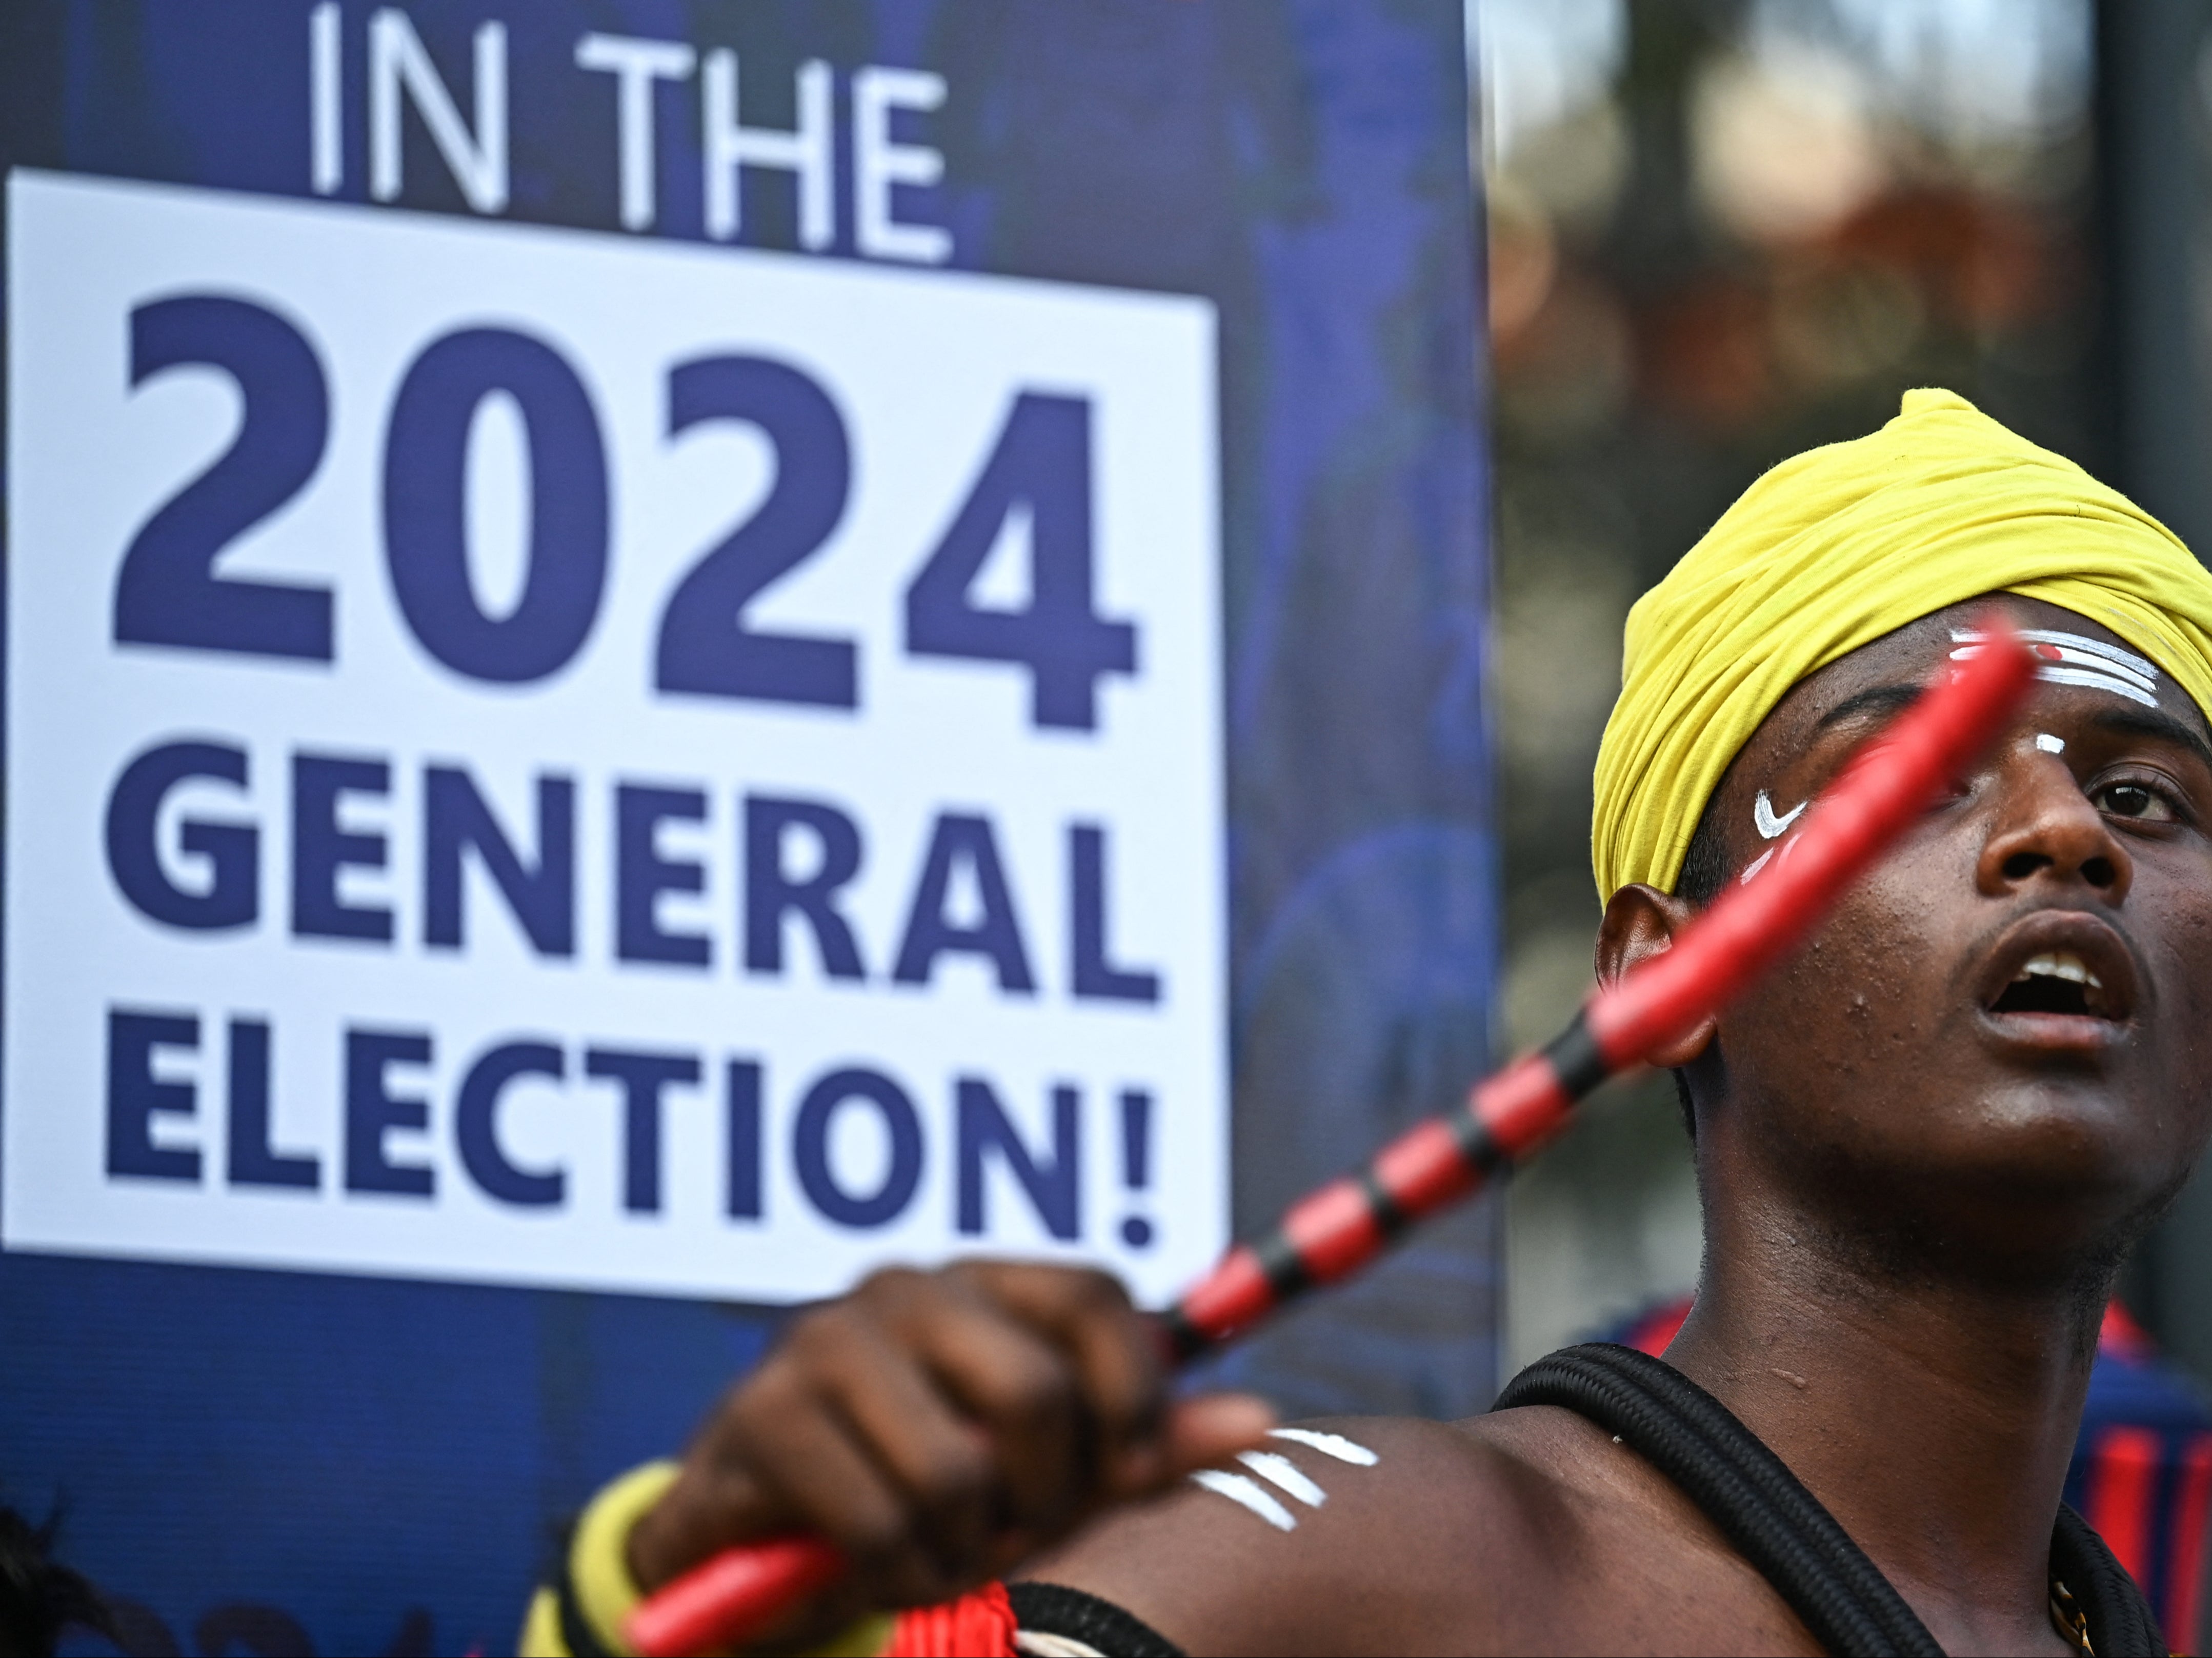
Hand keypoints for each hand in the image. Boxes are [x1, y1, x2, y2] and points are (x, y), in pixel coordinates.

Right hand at [625, 1260, 1273, 1641]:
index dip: (1136, 1398)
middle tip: (1014, 1540)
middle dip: (1044, 1499)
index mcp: (981, 1283)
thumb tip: (1262, 1421)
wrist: (747, 1543)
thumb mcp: (1039, 1473)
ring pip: (956, 1470)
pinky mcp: (765, 1414)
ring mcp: (827, 1341)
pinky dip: (894, 1574)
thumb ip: (1142, 1446)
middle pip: (1035, 1391)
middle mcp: (906, 1287)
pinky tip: (875, 1572)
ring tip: (937, 1559)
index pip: (1096, 1295)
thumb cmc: (914, 1495)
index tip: (1131, 1476)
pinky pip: (880, 1520)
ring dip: (961, 1553)